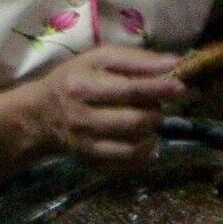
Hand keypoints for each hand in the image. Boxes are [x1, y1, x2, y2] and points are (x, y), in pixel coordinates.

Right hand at [23, 45, 187, 169]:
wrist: (41, 115)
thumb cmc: (76, 78)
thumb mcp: (99, 59)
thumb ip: (136, 59)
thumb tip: (174, 64)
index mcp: (82, 85)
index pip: (127, 89)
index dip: (158, 89)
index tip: (181, 86)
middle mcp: (82, 117)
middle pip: (132, 121)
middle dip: (157, 113)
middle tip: (163, 105)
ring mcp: (86, 144)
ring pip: (132, 146)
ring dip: (152, 133)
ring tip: (152, 120)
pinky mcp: (90, 162)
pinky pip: (125, 165)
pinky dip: (143, 156)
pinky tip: (147, 142)